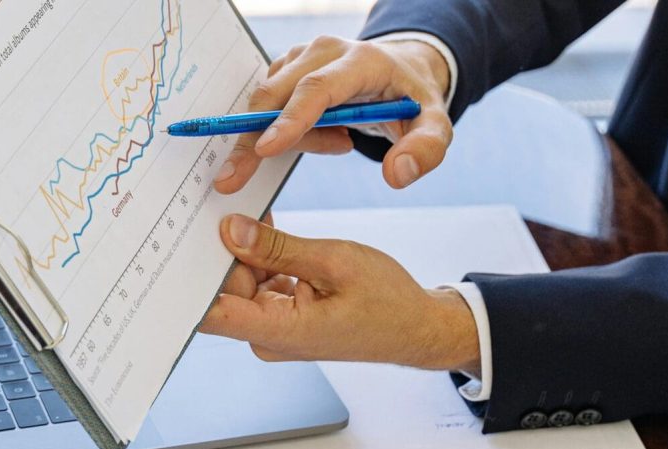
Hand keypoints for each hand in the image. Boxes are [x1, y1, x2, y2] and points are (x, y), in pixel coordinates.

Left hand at [201, 214, 479, 372]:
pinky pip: (259, 284)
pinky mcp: (282, 317)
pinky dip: (263, 259)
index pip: (210, 314)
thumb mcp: (334, 261)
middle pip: (223, 289)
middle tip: (224, 205)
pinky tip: (270, 234)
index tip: (176, 245)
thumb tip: (231, 231)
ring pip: (240, 283)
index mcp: (279, 332)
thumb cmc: (387, 301)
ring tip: (253, 215)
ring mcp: (274, 328)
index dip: (187, 281)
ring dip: (246, 251)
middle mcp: (268, 336)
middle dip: (223, 250)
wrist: (416, 328)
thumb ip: (278, 248)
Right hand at [213, 36, 452, 193]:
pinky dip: (288, 131)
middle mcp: (324, 51)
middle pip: (276, 95)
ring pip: (269, 103)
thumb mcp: (435, 126)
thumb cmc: (413, 101)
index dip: (289, 120)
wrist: (400, 72)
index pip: (317, 89)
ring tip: (339, 142)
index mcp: (361, 61)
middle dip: (251, 138)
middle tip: (232, 179)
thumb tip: (396, 174)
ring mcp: (301, 57)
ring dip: (290, 138)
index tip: (263, 150)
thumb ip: (425, 150)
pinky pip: (270, 106)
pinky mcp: (287, 68)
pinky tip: (328, 135)